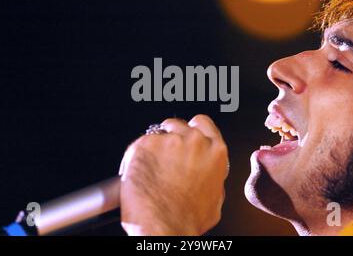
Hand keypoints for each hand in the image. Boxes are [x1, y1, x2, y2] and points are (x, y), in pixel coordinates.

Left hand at [118, 114, 228, 235]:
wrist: (164, 228)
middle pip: (178, 125)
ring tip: (150, 171)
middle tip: (163, 158)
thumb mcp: (214, 199)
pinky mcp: (146, 144)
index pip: (202, 123)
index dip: (190, 130)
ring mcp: (170, 141)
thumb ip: (212, 177)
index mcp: (215, 152)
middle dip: (170, 139)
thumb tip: (206, 175)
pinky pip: (140, 145)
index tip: (184, 135)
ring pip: (158, 134)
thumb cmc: (187, 219)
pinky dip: (137, 157)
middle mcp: (195, 142)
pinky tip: (140, 174)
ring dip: (154, 148)